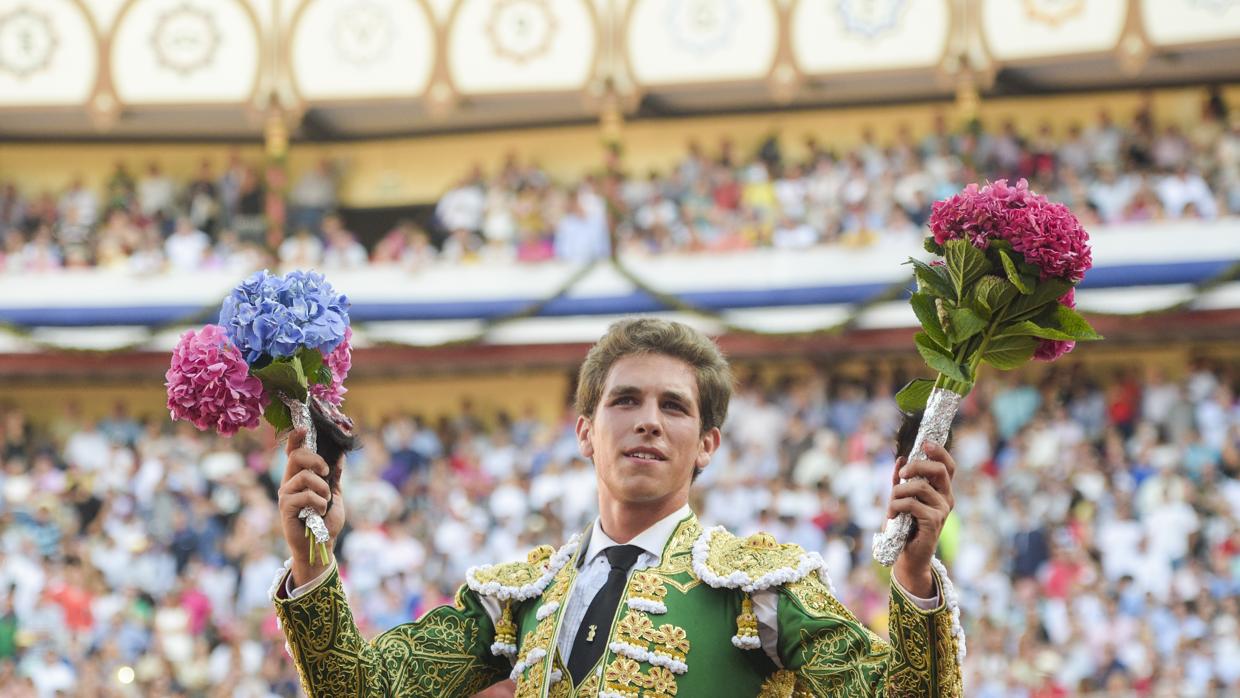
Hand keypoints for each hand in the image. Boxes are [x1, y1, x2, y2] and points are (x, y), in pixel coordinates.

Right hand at [278, 427, 345, 586]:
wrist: (322, 546)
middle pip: (296, 457)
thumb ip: (334, 475)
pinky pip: (305, 495)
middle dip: (315, 460)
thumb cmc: (326, 522)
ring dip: (322, 489)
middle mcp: (289, 484)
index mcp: (300, 478)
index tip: (303, 428)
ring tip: (324, 502)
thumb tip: (340, 454)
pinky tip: (319, 513)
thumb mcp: (335, 494)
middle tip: (325, 472)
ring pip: (304, 476)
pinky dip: (318, 502)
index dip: (296, 439)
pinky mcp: (285, 509)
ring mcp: (286, 496)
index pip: (293, 453)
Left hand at [886, 442, 955, 597]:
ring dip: (899, 492)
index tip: (925, 443)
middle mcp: (946, 498)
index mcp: (941, 490)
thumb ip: (901, 480)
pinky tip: (892, 515)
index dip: (939, 451)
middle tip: (900, 476)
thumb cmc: (905, 526)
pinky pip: (913, 504)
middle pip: (939, 470)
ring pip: (921, 486)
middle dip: (917, 466)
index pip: (948, 465)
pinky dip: (897, 506)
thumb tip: (900, 458)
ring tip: (890, 504)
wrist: (908, 556)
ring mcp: (942, 510)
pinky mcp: (934, 522)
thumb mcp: (900, 498)